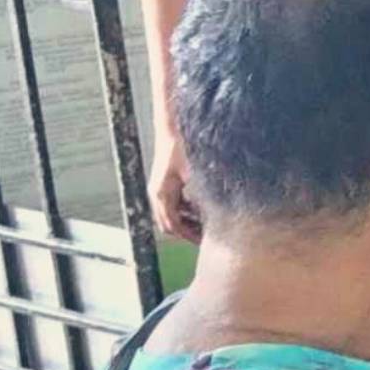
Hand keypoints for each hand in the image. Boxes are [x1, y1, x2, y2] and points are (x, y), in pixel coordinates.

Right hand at [148, 125, 200, 242]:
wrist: (172, 127)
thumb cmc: (183, 146)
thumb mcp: (196, 172)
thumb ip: (202, 194)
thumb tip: (213, 212)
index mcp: (162, 194)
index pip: (173, 225)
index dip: (189, 236)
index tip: (205, 242)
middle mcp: (156, 193)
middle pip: (168, 224)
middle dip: (186, 232)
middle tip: (206, 238)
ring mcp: (158, 188)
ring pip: (170, 215)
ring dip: (186, 222)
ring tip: (207, 225)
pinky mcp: (164, 182)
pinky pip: (173, 204)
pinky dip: (186, 210)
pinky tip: (202, 208)